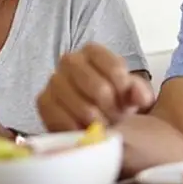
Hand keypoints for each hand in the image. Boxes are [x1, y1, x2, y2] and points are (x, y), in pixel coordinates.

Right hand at [37, 43, 154, 130]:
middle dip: (110, 108)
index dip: (123, 87)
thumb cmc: (116, 102)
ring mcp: (54, 80)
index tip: (127, 101)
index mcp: (93, 52)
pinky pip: (59, 117)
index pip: (112, 65)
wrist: (96, 119)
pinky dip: (76, 128)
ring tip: (103, 126)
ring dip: (95, 120)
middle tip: (116, 119)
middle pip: (96, 86)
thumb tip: (138, 96)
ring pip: (79, 104)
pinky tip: (85, 131)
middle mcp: (70, 60)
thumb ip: (140, 92)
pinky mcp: (43, 102)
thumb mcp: (134, 95)